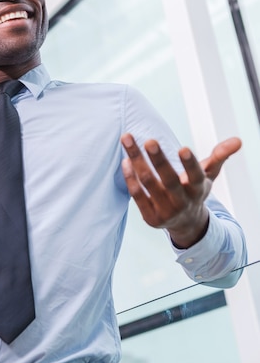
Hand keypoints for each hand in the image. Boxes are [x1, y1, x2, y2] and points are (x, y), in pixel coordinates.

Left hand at [120, 133, 241, 247]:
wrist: (185, 223)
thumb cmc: (194, 191)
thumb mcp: (208, 175)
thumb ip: (219, 156)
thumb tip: (238, 140)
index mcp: (198, 190)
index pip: (195, 176)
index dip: (190, 164)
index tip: (183, 148)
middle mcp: (182, 202)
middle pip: (168, 180)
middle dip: (158, 160)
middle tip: (149, 140)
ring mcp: (165, 211)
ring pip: (148, 184)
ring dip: (137, 161)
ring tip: (127, 139)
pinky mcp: (150, 217)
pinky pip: (137, 196)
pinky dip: (130, 178)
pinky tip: (125, 160)